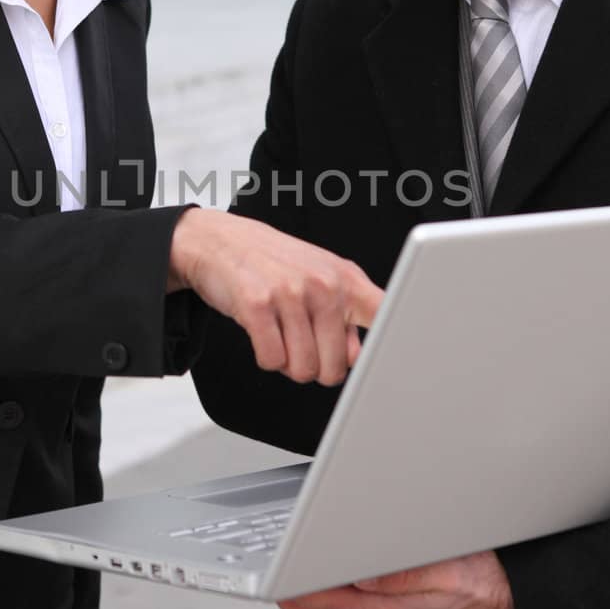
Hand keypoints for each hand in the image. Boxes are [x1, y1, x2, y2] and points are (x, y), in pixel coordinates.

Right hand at [168, 209, 382, 385]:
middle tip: (303, 345)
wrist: (219, 240)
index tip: (387, 363)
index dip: (391, 344)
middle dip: (317, 367)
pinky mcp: (256, 305)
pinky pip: (272, 360)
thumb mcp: (320, 277)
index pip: (385, 315)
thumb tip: (358, 356)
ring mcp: (289, 293)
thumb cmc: (273, 262)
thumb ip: (346, 316)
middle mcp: (321, 284)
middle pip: (336, 365)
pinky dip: (266, 357)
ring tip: (281, 335)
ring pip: (303, 368)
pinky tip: (264, 334)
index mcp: (345, 278)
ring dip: (289, 363)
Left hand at [278, 551, 513, 608]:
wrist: (511, 599)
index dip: (288, 580)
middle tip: (265, 550)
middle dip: (289, 578)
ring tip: (281, 556)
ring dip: (305, 581)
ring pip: (325, 601)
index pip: (315, 600)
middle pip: (312, 603)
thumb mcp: (446, 575)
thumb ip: (400, 578)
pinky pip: (343, 599)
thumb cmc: (484, 584)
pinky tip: (320, 567)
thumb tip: (358, 575)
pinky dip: (326, 582)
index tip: (268, 561)